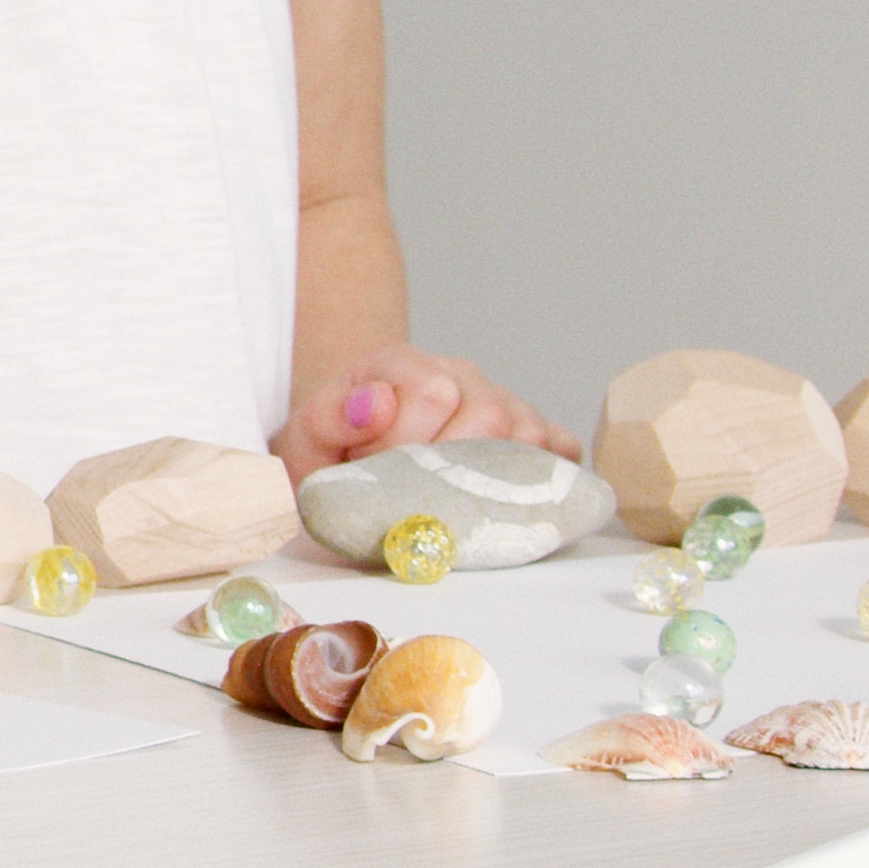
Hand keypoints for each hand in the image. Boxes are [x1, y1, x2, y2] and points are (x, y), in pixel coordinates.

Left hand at [278, 350, 581, 475]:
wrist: (354, 472)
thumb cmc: (334, 459)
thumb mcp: (306, 442)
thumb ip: (327, 418)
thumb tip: (377, 403)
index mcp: (406, 364)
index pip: (432, 390)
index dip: (402, 442)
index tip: (372, 469)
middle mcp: (464, 377)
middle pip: (489, 416)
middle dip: (444, 468)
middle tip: (407, 490)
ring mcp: (507, 406)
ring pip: (530, 439)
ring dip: (488, 482)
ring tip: (442, 497)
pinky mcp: (539, 441)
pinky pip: (562, 455)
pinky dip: (541, 484)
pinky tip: (499, 502)